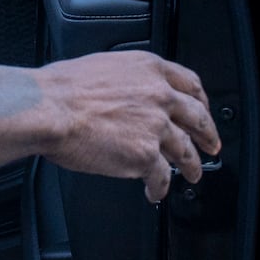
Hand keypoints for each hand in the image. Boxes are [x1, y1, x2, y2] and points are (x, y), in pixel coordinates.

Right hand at [38, 50, 218, 201]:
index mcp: (148, 69)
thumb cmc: (60, 89)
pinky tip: (155, 192)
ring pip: (185, 150)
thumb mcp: (102, 67)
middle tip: (211, 146)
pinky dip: (161, 187)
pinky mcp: (145, 154)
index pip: (190, 84)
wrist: (48, 108)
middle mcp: (158, 94)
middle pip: (197, 117)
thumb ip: (126, 81)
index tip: (203, 111)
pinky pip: (162, 176)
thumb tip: (127, 94)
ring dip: (192, 165)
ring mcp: (155, 125)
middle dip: (208, 134)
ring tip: (192, 174)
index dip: (201, 101)